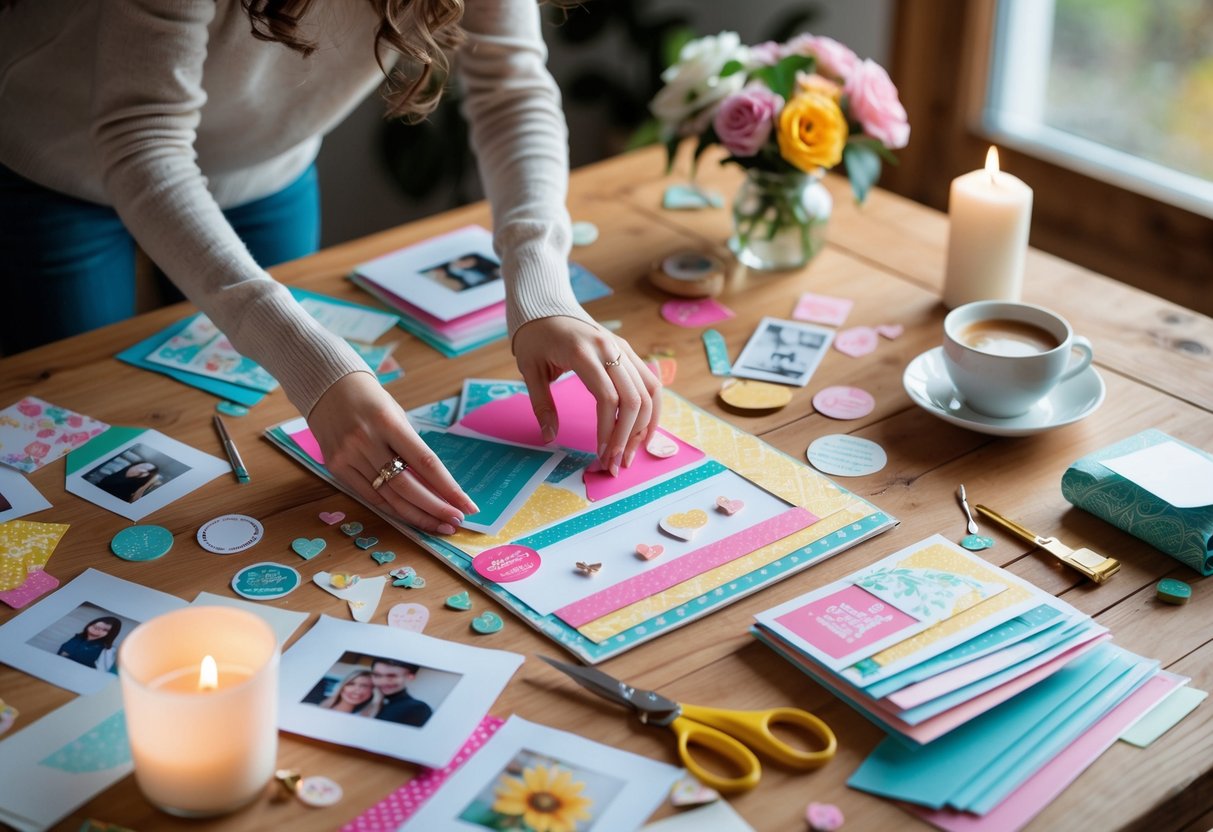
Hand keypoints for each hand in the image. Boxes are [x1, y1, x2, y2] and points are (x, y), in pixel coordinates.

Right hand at [307, 372, 477, 533]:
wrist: (327, 388)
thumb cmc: (372, 401)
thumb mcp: (397, 415)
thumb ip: (412, 448)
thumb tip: (437, 486)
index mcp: (387, 422)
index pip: (425, 463)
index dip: (448, 488)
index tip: (468, 505)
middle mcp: (366, 440)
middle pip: (407, 486)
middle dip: (436, 508)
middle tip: (457, 521)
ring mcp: (348, 456)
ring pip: (389, 497)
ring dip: (418, 515)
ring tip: (440, 525)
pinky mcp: (335, 467)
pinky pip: (369, 496)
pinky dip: (393, 509)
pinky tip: (413, 516)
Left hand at [513, 317, 661, 474]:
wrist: (547, 306)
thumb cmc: (535, 338)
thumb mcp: (529, 370)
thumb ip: (541, 404)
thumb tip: (549, 438)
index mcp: (582, 352)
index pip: (608, 397)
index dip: (609, 430)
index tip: (602, 455)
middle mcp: (609, 348)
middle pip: (634, 398)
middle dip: (628, 436)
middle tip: (616, 464)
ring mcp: (623, 348)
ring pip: (649, 391)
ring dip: (644, 426)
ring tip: (630, 453)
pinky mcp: (628, 351)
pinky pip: (650, 382)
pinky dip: (651, 409)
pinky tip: (643, 431)